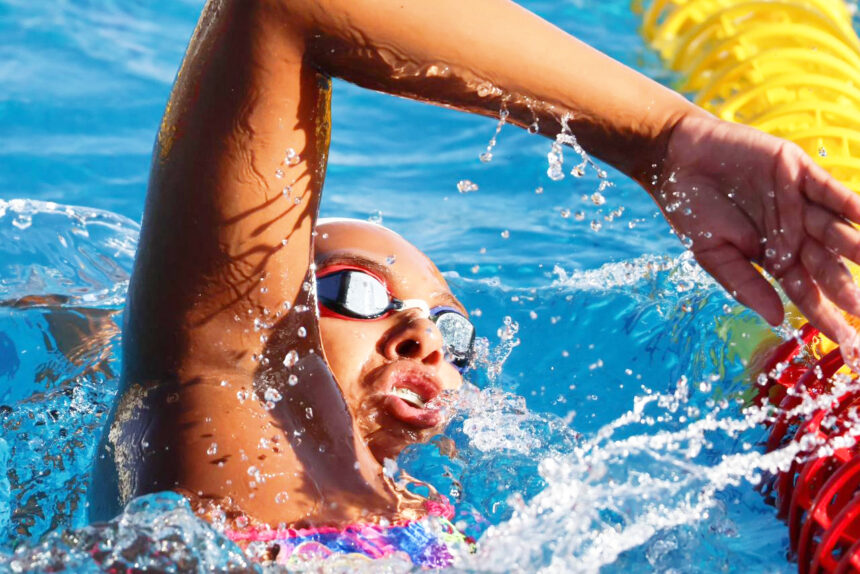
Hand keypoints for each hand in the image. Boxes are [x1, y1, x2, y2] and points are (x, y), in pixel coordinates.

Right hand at [653, 113, 859, 359]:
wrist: (677, 160)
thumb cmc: (690, 210)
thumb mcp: (713, 255)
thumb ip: (744, 284)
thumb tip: (775, 319)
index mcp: (773, 257)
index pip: (807, 292)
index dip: (826, 316)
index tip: (845, 342)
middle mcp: (793, 233)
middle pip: (829, 266)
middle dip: (848, 290)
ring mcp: (798, 202)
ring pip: (839, 231)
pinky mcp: (798, 171)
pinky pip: (831, 191)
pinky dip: (852, 204)